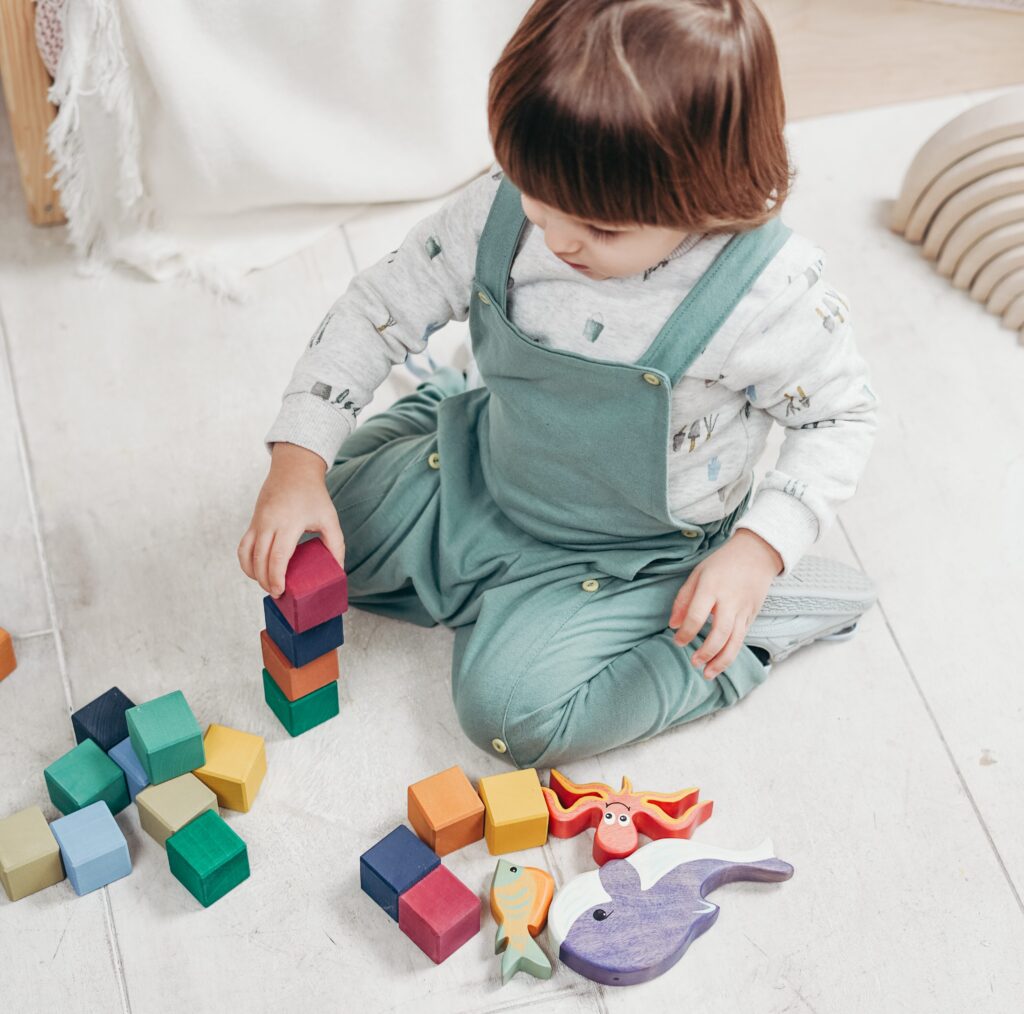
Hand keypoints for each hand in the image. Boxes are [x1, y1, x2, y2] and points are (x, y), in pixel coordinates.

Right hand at [237, 442, 345, 597]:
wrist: (294, 469)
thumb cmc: (313, 495)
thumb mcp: (329, 518)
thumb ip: (336, 544)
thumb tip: (338, 570)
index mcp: (289, 523)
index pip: (277, 557)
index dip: (276, 578)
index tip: (281, 591)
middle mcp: (269, 522)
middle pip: (260, 560)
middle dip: (265, 581)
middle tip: (277, 594)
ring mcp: (257, 522)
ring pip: (246, 554)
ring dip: (253, 573)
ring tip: (266, 584)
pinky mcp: (252, 521)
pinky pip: (243, 546)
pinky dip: (246, 562)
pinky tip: (256, 571)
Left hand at [668, 529, 782, 679]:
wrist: (757, 554)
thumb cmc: (722, 563)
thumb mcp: (698, 574)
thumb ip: (683, 599)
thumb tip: (673, 625)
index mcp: (712, 587)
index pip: (697, 616)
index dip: (686, 633)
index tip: (678, 642)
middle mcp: (730, 601)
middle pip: (720, 634)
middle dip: (706, 652)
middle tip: (693, 663)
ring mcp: (744, 610)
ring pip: (735, 642)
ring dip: (721, 661)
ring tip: (708, 673)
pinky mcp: (752, 615)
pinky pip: (742, 638)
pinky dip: (731, 653)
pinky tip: (720, 662)